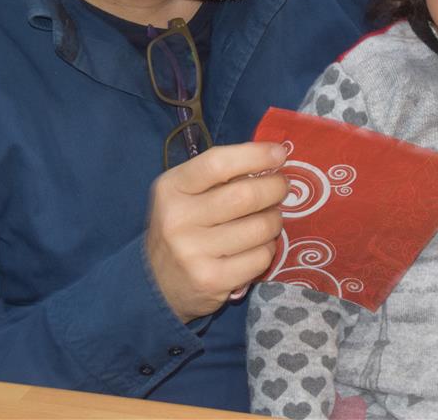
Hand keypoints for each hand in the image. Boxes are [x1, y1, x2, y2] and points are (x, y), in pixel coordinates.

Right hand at [145, 142, 288, 321]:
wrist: (156, 283)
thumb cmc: (182, 227)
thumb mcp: (186, 193)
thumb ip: (221, 175)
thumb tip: (273, 157)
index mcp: (171, 188)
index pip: (217, 163)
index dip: (255, 156)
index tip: (279, 154)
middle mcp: (177, 219)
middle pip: (245, 195)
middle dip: (275, 188)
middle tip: (281, 188)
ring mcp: (192, 253)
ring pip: (259, 227)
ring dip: (275, 220)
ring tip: (269, 219)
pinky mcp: (211, 280)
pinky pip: (260, 257)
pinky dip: (268, 248)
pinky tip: (258, 246)